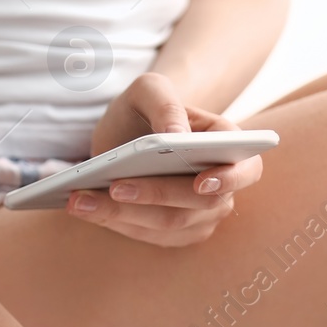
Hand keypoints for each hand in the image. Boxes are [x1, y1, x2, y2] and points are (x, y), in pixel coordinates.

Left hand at [72, 72, 263, 245]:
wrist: (131, 135)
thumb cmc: (147, 108)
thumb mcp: (149, 89)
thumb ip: (165, 103)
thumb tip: (176, 134)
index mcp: (229, 145)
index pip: (246, 168)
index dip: (229, 179)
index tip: (200, 182)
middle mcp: (223, 185)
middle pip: (196, 202)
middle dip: (153, 195)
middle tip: (113, 186)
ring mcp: (202, 214)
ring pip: (168, 224)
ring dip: (122, 214)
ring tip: (80, 199)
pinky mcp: (177, 233)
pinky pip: (148, 236)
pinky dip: (116, 224)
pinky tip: (85, 209)